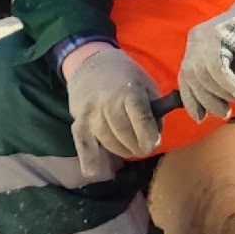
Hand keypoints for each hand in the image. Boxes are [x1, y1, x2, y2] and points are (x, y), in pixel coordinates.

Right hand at [62, 42, 161, 174]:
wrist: (90, 61)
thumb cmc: (124, 74)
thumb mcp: (145, 83)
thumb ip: (154, 108)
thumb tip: (156, 133)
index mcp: (128, 91)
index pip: (140, 117)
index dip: (148, 134)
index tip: (154, 143)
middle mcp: (107, 103)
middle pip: (124, 133)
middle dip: (137, 145)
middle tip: (144, 147)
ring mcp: (91, 113)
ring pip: (108, 141)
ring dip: (121, 150)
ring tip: (130, 148)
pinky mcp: (78, 120)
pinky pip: (82, 143)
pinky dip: (89, 159)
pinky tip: (95, 172)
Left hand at [178, 0, 234, 122]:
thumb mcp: (229, 65)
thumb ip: (216, 80)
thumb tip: (208, 105)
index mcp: (194, 46)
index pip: (185, 77)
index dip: (191, 100)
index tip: (200, 117)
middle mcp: (195, 39)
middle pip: (192, 77)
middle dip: (206, 100)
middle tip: (223, 112)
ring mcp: (204, 35)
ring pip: (203, 74)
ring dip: (219, 94)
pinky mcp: (218, 34)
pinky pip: (218, 68)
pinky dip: (228, 86)